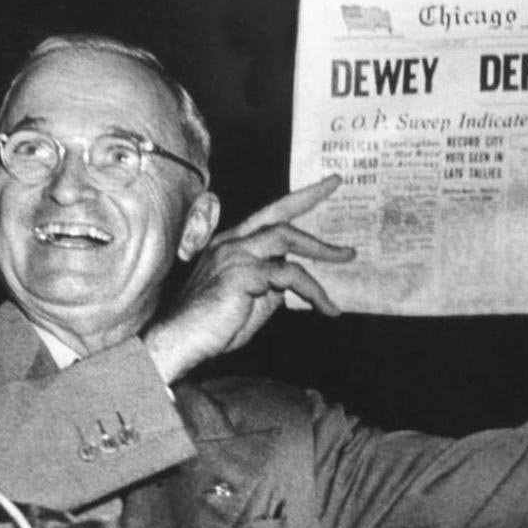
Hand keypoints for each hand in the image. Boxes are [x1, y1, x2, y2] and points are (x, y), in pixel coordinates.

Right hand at [144, 176, 355, 381]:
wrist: (181, 342)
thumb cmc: (213, 327)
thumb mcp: (252, 301)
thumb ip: (272, 286)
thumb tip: (294, 282)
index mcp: (231, 245)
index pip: (268, 215)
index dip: (298, 199)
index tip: (324, 186)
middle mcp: (231, 243)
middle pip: (279, 217)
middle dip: (310, 199)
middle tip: (336, 185)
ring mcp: (234, 256)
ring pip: (286, 239)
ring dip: (321, 250)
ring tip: (346, 258)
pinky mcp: (241, 274)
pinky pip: (288, 275)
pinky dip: (313, 290)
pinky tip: (326, 307)